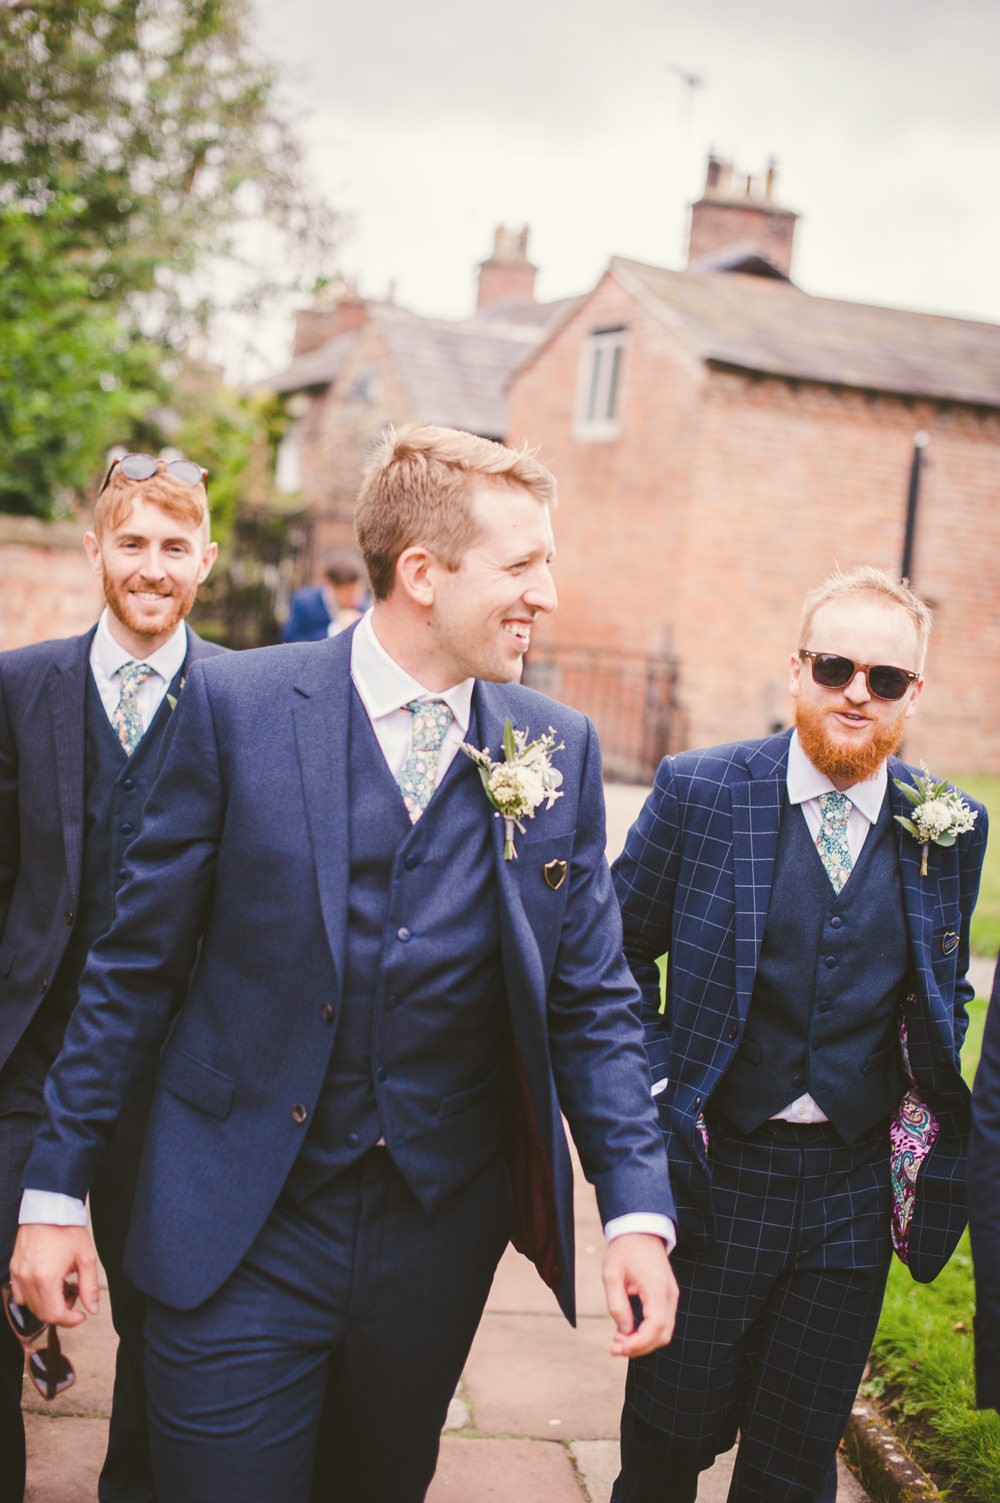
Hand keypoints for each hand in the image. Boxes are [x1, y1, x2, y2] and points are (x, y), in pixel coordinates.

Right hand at [9, 1225, 98, 1326]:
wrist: (49, 1209)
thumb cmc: (67, 1230)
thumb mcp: (85, 1257)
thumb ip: (89, 1287)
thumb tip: (92, 1309)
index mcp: (46, 1278)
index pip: (55, 1314)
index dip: (70, 1321)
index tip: (81, 1315)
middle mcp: (28, 1279)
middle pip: (42, 1313)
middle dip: (61, 1313)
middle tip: (74, 1298)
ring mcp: (18, 1275)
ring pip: (30, 1306)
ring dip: (47, 1306)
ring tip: (62, 1289)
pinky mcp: (14, 1269)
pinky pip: (19, 1294)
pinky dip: (33, 1297)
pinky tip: (46, 1285)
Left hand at [602, 1231, 677, 1357]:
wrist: (640, 1229)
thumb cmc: (624, 1250)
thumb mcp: (611, 1275)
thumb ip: (617, 1305)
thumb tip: (624, 1331)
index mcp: (657, 1288)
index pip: (655, 1327)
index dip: (638, 1344)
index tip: (617, 1348)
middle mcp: (669, 1295)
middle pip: (662, 1335)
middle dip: (639, 1347)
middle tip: (615, 1347)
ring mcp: (671, 1296)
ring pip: (665, 1332)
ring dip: (644, 1342)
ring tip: (620, 1341)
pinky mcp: (668, 1296)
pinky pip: (663, 1322)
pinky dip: (648, 1332)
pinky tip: (629, 1331)